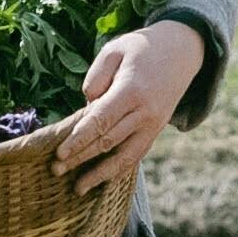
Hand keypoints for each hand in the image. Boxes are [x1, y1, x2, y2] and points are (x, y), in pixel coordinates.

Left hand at [49, 22, 199, 196]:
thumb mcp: (115, 50)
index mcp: (131, 91)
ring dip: (100, 174)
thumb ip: (96, 77)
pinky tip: (103, 180)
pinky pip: (137, 155)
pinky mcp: (156, 130)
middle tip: (55, 171)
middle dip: (80, 159)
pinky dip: (120, 170)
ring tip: (78, 188)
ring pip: (125, 156)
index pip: (101, 121)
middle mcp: (144, 112)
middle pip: (108, 142)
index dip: (79, 139)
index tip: (60, 153)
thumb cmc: (141, 48)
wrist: (182, 51)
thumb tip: (87, 107)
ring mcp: (153, 124)